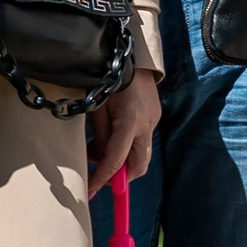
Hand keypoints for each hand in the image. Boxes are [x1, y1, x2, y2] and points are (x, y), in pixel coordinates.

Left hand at [87, 69, 160, 200]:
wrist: (130, 56)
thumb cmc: (107, 80)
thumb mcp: (97, 109)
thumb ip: (102, 137)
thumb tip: (101, 161)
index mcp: (129, 121)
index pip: (117, 160)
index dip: (103, 178)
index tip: (91, 190)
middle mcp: (146, 124)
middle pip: (139, 165)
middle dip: (122, 177)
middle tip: (102, 176)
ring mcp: (154, 120)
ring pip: (142, 154)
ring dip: (123, 160)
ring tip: (99, 149)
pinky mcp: (155, 115)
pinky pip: (142, 139)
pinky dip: (127, 145)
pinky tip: (111, 135)